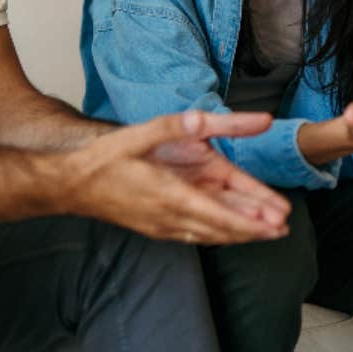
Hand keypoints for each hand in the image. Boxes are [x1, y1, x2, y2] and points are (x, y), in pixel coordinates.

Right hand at [63, 111, 290, 245]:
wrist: (71, 186)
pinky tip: (223, 230)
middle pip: (221, 230)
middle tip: (281, 228)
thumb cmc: (103, 160)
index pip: (221, 215)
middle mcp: (170, 217)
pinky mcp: (154, 228)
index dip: (252, 221)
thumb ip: (178, 125)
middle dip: (253, 230)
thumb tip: (206, 117)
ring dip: (237, 234)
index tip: (277, 221)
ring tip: (264, 232)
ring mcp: (162, 226)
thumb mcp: (140, 134)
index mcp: (171, 195)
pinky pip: (192, 235)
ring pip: (208, 235)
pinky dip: (214, 233)